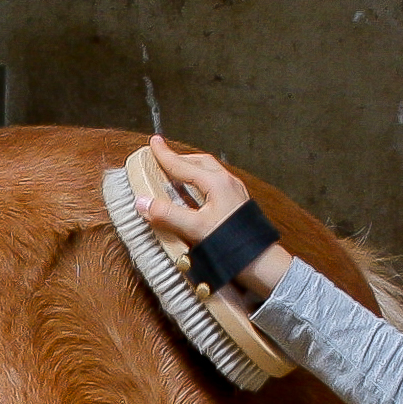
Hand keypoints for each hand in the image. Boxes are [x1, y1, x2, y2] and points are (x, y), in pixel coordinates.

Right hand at [132, 136, 293, 294]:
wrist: (260, 260)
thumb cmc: (231, 243)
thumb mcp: (195, 228)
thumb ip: (167, 214)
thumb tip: (142, 202)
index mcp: (216, 183)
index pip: (183, 165)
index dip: (166, 155)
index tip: (154, 143)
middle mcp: (227, 183)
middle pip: (200, 162)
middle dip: (180, 159)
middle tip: (164, 159)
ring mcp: (235, 192)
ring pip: (210, 171)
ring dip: (192, 169)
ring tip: (178, 175)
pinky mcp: (237, 203)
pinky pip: (216, 183)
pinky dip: (201, 182)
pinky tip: (196, 194)